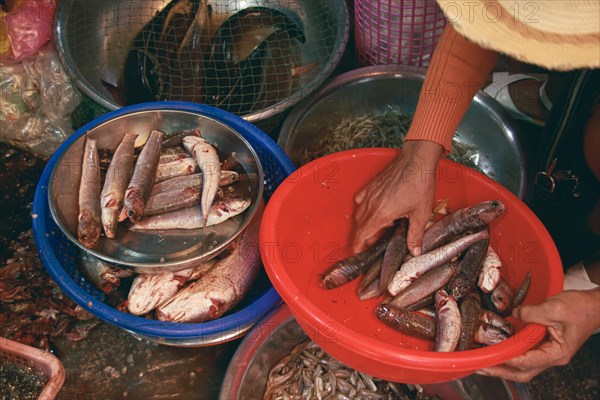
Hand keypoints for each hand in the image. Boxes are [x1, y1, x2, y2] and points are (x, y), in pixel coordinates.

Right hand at [352, 140, 442, 254]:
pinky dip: (364, 207)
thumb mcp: (421, 214)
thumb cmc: (420, 184)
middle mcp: (371, 204)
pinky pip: (361, 200)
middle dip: (365, 237)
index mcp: (381, 214)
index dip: (358, 246)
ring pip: (360, 213)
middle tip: (376, 242)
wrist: (417, 161)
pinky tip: (374, 209)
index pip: (362, 235)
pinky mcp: (372, 185)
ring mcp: (370, 193)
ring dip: (366, 223)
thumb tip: (414, 250)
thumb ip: (415, 234)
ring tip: (380, 226)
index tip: (358, 253)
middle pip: (360, 226)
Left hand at [476, 289, 599, 381]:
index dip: (508, 360)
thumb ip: (532, 313)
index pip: (528, 362)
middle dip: (500, 371)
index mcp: (556, 353)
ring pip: (522, 366)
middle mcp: (551, 356)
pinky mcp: (542, 344)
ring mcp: (546, 352)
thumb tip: (514, 314)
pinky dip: (509, 354)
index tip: (492, 357)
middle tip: (480, 367)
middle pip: (522, 372)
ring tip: (483, 362)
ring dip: (502, 365)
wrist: (592, 305)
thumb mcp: (555, 308)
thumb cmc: (581, 309)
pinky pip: (523, 353)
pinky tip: (496, 350)